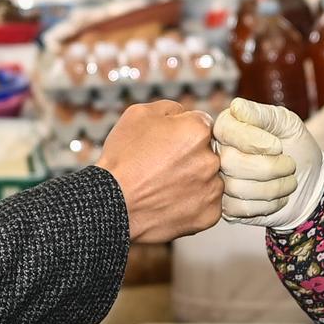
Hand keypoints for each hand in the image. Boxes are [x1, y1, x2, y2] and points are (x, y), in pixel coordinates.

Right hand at [99, 100, 221, 243]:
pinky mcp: (209, 214)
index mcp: (198, 131)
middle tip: (163, 168)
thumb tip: (185, 114)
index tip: (168, 145)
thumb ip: (170, 108)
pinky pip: (208, 205)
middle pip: (208, 153)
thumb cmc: (122, 159)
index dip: (182, 133)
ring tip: (165, 187)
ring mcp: (212, 189)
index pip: (202, 125)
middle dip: (190, 157)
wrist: (111, 205)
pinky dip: (193, 204)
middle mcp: (211, 159)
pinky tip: (171, 203)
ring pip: (209, 179)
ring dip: (194, 181)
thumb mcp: (137, 115)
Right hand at [212, 98, 323, 229]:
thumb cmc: (297, 147)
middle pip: (229, 161)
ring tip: (288, 181)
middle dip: (268, 166)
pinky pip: (239, 208)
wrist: (309, 184)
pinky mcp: (227, 207)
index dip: (252, 140)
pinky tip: (277, 198)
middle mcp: (218, 153)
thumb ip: (263, 114)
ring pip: (235, 187)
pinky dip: (267, 204)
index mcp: (228, 127)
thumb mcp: (287, 124)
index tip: (278, 146)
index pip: (225, 129)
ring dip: (273, 187)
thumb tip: (236, 106)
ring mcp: (220, 181)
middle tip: (289, 164)